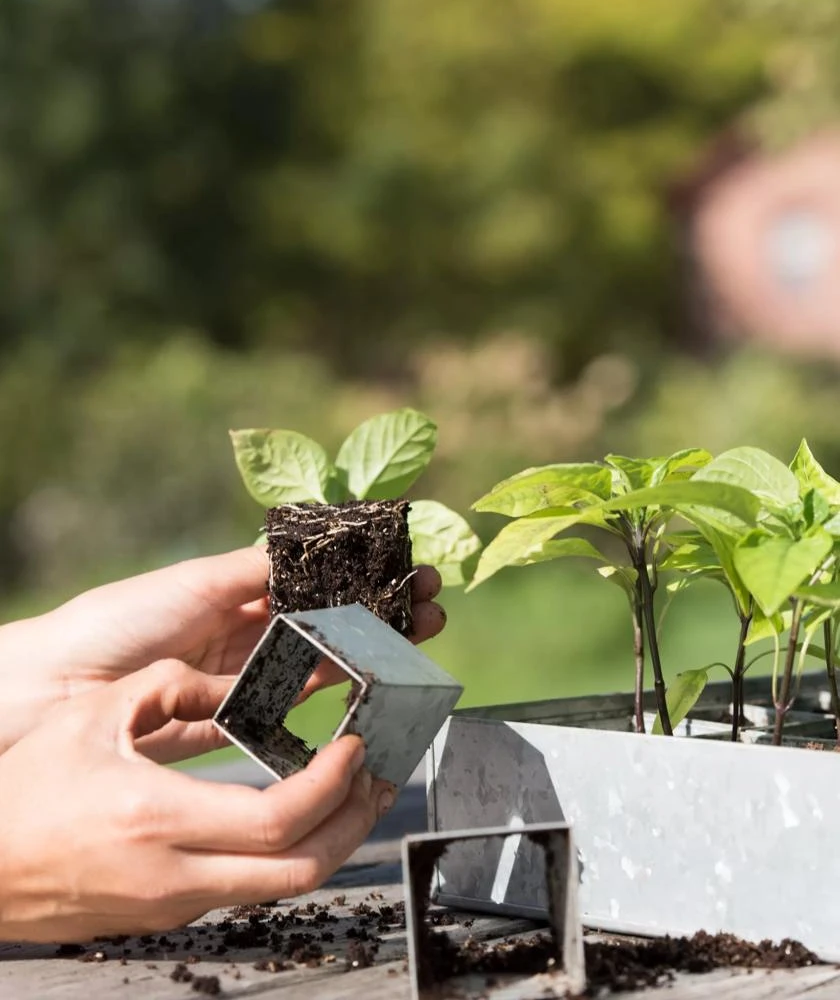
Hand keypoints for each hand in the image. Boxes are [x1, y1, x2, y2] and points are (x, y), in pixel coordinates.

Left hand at [0, 547, 444, 757]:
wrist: (56, 690)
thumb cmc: (119, 623)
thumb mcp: (196, 582)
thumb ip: (258, 568)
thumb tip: (316, 539)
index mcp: (236, 588)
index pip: (315, 576)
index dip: (361, 570)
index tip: (404, 563)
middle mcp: (246, 629)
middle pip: (328, 617)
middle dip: (380, 608)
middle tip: (430, 602)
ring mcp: (243, 673)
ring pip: (320, 657)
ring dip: (369, 646)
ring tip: (416, 635)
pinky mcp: (233, 717)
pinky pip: (290, 702)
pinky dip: (330, 689)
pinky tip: (365, 680)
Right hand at [0, 661, 394, 941]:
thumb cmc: (26, 790)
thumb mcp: (96, 716)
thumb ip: (170, 684)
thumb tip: (231, 680)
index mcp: (159, 819)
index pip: (280, 820)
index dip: (332, 786)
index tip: (354, 749)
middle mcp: (175, 875)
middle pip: (301, 869)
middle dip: (355, 822)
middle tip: (378, 779)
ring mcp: (174, 904)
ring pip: (281, 887)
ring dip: (330, 839)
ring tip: (354, 794)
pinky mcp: (168, 914)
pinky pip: (248, 887)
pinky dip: (288, 851)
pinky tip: (297, 813)